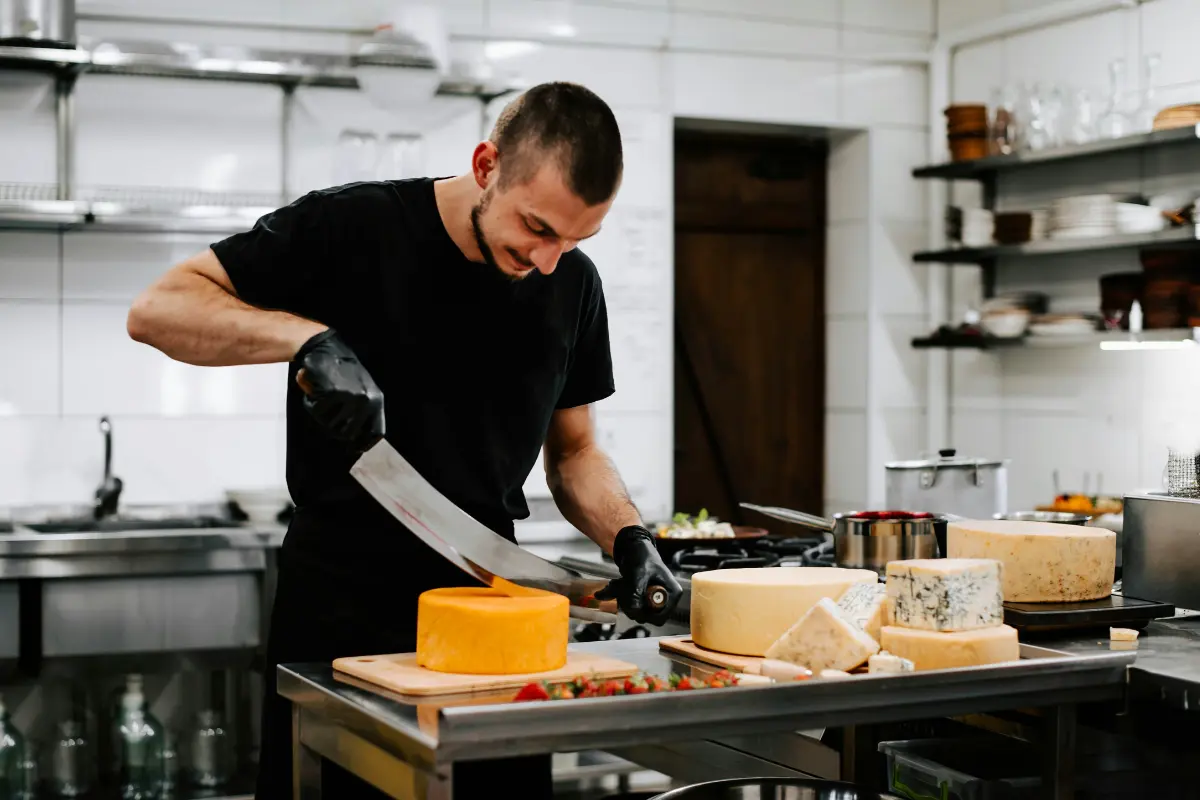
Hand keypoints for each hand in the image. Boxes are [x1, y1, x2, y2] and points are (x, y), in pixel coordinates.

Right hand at [293, 329, 384, 452]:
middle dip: (333, 427)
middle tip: (326, 411)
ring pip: (330, 425)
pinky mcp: (334, 394)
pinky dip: (310, 402)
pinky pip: (316, 411)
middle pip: (348, 435)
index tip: (355, 449)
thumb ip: (360, 412)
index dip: (365, 444)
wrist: (324, 347)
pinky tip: (315, 388)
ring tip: (323, 393)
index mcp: (376, 400)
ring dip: (321, 412)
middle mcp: (367, 401)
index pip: (376, 433)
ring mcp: (351, 398)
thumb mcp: (360, 390)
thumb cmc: (340, 371)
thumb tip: (354, 441)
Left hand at [595, 526, 682, 625]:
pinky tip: (616, 586)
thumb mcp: (639, 573)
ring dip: (624, 602)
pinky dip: (621, 598)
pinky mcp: (643, 598)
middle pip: (647, 617)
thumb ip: (636, 592)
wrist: (634, 546)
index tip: (632, 605)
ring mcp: (653, 599)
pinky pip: (631, 606)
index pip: (661, 617)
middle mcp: (665, 599)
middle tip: (621, 592)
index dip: (645, 615)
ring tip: (618, 585)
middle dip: (631, 606)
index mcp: (671, 593)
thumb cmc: (642, 555)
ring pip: (637, 612)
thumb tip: (633, 610)